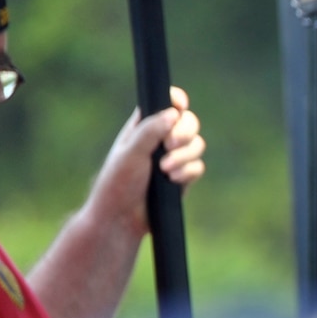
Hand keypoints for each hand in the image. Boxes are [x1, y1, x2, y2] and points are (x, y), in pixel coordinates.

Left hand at [86, 86, 206, 236]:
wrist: (122, 217)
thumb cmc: (118, 183)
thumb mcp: (130, 153)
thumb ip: (150, 131)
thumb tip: (173, 113)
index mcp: (143, 126)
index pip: (164, 103)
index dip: (176, 100)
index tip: (180, 105)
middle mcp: (160, 139)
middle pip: (188, 122)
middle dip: (184, 132)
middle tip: (171, 144)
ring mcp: (174, 158)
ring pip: (197, 145)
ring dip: (185, 156)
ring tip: (166, 170)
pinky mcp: (183, 176)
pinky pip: (198, 167)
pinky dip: (188, 172)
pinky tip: (173, 181)